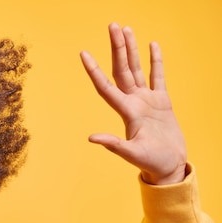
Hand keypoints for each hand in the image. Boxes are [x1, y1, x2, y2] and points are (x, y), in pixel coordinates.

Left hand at [80, 23, 186, 184]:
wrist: (169, 167)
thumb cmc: (150, 163)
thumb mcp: (132, 154)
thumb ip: (114, 145)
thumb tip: (91, 138)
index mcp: (126, 112)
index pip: (106, 86)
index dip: (95, 70)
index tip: (83, 53)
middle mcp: (133, 103)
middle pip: (122, 70)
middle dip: (117, 48)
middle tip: (112, 26)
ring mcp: (147, 101)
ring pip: (137, 69)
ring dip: (131, 49)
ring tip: (126, 29)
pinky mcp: (162, 102)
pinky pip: (157, 76)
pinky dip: (155, 61)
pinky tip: (152, 45)